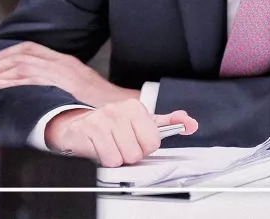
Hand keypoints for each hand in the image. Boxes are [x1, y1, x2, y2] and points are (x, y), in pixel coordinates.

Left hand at [0, 41, 134, 106]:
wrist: (117, 105)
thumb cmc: (99, 101)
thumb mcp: (78, 85)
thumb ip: (60, 81)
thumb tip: (40, 86)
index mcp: (64, 60)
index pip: (31, 48)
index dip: (9, 52)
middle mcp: (61, 62)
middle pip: (22, 56)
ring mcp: (61, 72)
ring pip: (22, 66)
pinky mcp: (61, 83)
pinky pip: (32, 78)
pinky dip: (13, 80)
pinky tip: (1, 85)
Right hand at [44, 100, 198, 166]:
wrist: (79, 126)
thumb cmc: (112, 127)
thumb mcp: (142, 122)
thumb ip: (168, 123)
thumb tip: (190, 123)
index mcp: (135, 108)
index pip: (153, 140)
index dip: (144, 147)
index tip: (136, 141)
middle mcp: (119, 110)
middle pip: (137, 151)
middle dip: (130, 154)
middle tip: (121, 146)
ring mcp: (102, 119)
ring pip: (122, 157)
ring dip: (116, 158)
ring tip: (110, 147)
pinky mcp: (88, 131)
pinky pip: (107, 158)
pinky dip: (104, 160)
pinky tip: (100, 149)